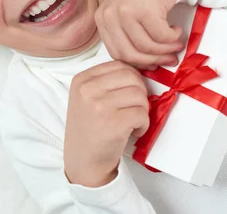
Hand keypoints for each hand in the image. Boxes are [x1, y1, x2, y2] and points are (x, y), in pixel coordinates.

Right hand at [64, 61, 149, 186]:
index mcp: (82, 80)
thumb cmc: (90, 130)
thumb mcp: (87, 98)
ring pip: (139, 95)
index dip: (133, 79)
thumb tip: (140, 72)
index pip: (119, 65)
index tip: (131, 93)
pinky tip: (134, 131)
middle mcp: (88, 90)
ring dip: (143, 110)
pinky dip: (144, 124)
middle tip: (135, 108)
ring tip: (133, 121)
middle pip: (132, 77)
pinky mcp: (113, 123)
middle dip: (140, 93)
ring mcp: (99, 106)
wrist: (83, 162)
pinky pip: (142, 114)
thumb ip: (107, 82)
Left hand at [95, 0, 183, 69]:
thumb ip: (127, 34)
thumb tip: (143, 63)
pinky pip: (161, 36)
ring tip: (176, 43)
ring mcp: (125, 12)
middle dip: (154, 60)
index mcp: (101, 18)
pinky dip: (173, 36)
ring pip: (147, 47)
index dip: (138, 63)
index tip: (153, 63)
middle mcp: (109, 15)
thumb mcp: (126, 12)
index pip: (117, 53)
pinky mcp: (144, 10)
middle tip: (170, 59)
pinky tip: (176, 29)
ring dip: (167, 49)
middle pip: (131, 54)